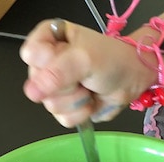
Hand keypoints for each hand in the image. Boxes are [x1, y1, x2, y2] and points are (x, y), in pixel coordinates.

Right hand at [19, 20, 156, 126]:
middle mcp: (47, 65)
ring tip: (89, 87)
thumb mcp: (83, 59)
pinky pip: (63, 119)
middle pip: (39, 84)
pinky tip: (91, 101)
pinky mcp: (66, 108)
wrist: (132, 79)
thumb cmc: (111, 60)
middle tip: (84, 75)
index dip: (49, 62)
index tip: (70, 58)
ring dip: (77, 100)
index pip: (31, 55)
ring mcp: (55, 89)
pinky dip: (81, 113)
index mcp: (48, 41)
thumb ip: (56, 73)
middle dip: (67, 85)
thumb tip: (32, 92)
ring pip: (51, 105)